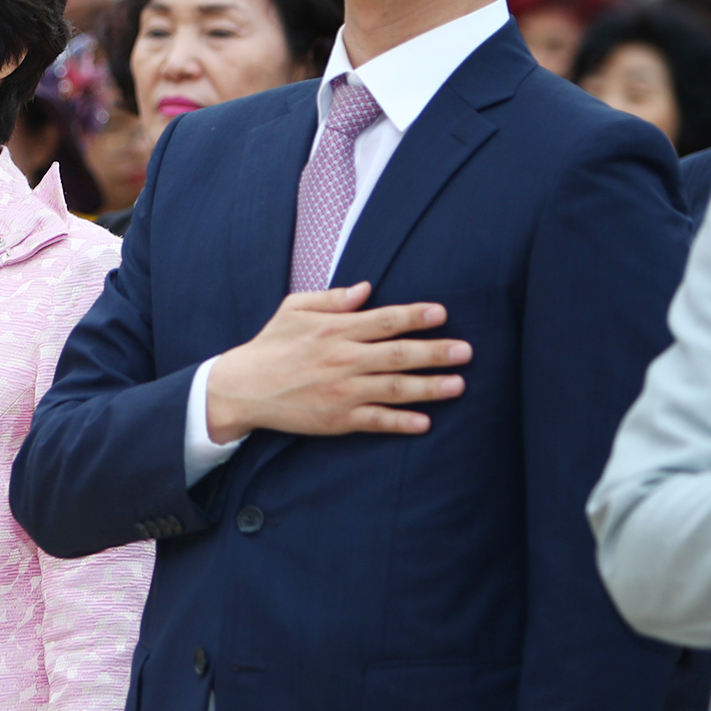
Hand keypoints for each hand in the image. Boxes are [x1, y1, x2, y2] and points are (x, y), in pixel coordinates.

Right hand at [204, 283, 469, 442]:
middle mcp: (342, 360)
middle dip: (435, 352)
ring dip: (429, 388)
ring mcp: (341, 392)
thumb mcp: (294, 309)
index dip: (415, 316)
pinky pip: (375, 421)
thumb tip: (368, 287)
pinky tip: (424, 423)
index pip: (384, 320)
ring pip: (394, 389)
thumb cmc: (271, 345)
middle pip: (398, 354)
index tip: (441, 313)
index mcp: (334, 329)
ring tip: (458, 385)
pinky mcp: (336, 420)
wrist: (243, 389)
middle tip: (467, 351)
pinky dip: (400, 422)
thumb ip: (332, 298)